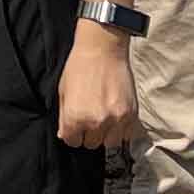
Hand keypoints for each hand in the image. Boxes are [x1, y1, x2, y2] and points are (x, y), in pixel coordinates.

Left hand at [56, 23, 138, 148]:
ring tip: (104, 118)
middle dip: (89, 133)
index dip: (73, 133)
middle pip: (91, 144)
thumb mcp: (63, 92)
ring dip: (106, 134)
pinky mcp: (130, 114)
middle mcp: (95, 122)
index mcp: (74, 117)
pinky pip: (126, 135)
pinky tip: (115, 116)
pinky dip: (121, 129)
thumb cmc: (80, 67)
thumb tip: (65, 135)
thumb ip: (64, 117)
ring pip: (110, 143)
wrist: (102, 49)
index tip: (76, 126)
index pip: (73, 142)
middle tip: (90, 118)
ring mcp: (115, 120)